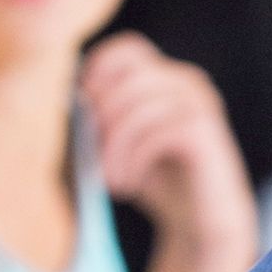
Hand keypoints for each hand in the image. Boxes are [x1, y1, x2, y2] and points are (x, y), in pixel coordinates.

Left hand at [81, 34, 256, 256]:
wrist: (200, 224)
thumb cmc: (155, 184)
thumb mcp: (115, 148)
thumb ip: (93, 123)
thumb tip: (68, 100)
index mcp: (166, 78)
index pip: (128, 48)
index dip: (96, 71)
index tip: (80, 111)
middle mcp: (186, 82)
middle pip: (127, 76)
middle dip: (99, 117)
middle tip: (90, 158)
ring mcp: (199, 103)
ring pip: (137, 107)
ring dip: (113, 149)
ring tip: (109, 181)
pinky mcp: (202, 130)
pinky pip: (155, 133)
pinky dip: (132, 162)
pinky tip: (127, 187)